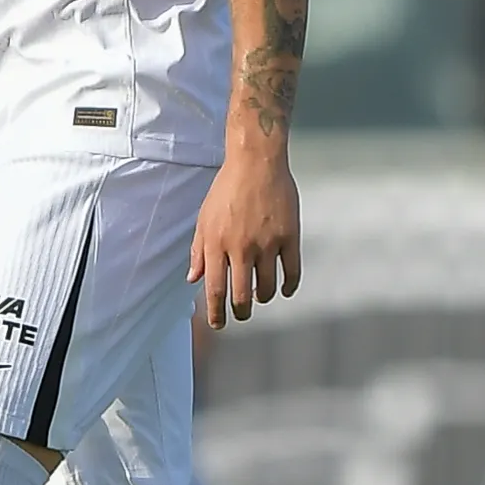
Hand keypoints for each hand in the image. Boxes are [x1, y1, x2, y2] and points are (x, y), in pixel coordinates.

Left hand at [188, 148, 301, 329]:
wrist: (256, 160)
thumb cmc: (227, 188)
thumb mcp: (205, 218)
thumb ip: (198, 250)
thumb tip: (193, 279)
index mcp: (216, 244)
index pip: (215, 291)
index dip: (217, 314)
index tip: (219, 324)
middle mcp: (241, 247)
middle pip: (241, 296)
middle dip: (241, 313)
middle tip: (241, 314)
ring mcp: (267, 243)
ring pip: (266, 289)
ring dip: (262, 298)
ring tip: (260, 296)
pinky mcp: (289, 236)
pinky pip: (291, 273)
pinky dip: (288, 287)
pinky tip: (284, 289)